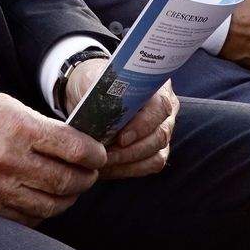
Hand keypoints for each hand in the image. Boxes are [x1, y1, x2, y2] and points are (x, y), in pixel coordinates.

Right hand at [0, 89, 105, 225]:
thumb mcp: (8, 106)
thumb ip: (41, 126)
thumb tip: (74, 143)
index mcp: (19, 128)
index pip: (73, 148)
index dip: (94, 154)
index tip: (99, 155)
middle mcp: (9, 160)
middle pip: (65, 180)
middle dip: (86, 179)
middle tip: (90, 174)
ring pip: (49, 205)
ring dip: (68, 199)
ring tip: (71, 189)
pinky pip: (24, 218)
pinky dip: (41, 213)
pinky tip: (45, 201)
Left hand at [63, 63, 177, 180]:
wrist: (85, 94)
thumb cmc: (92, 83)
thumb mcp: (91, 79)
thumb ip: (98, 89)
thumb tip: (102, 111)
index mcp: (156, 86)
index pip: (160, 107)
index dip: (143, 125)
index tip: (121, 139)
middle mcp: (164, 110)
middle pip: (160, 135)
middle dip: (131, 150)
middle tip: (105, 155)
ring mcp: (163, 131)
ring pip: (156, 154)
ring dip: (128, 162)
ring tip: (103, 163)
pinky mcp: (155, 150)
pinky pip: (150, 165)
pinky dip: (129, 170)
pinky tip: (109, 168)